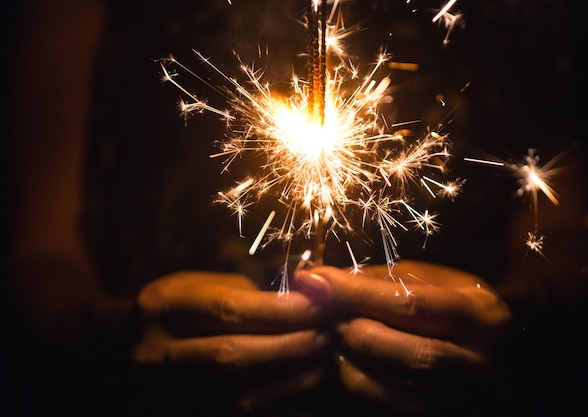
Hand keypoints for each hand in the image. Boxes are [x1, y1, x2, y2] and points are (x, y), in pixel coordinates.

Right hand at [132, 270, 328, 413]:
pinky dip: (283, 399)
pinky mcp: (190, 415)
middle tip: (334, 329)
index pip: (229, 310)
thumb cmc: (171, 308)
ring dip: (295, 373)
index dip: (282, 309)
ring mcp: (171, 394)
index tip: (323, 302)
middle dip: (295, 342)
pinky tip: (309, 381)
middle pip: (238, 354)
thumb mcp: (194, 285)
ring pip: (243, 393)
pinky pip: (244, 414)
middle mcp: (161, 355)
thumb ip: (241, 294)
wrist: (119, 349)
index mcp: (163, 309)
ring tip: (328, 353)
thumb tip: (300, 304)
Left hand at [294, 261, 511, 414]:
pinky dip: (356, 382)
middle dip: (353, 329)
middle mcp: (479, 365)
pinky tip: (342, 359)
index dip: (357, 293)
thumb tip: (327, 280)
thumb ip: (386, 280)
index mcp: (482, 316)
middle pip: (407, 352)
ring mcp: (461, 400)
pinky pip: (388, 407)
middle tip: (319, 311)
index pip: (412, 305)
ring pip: (395, 388)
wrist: (501, 356)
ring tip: (328, 333)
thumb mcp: (434, 281)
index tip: (315, 281)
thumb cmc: (458, 308)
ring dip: (350, 358)